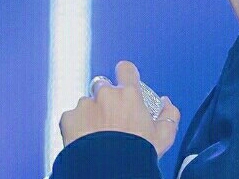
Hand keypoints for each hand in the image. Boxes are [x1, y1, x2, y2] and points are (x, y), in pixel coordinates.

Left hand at [59, 61, 180, 156]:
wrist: (109, 170)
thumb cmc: (137, 153)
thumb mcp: (163, 135)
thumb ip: (169, 114)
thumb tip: (167, 104)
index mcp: (129, 94)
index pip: (126, 69)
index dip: (125, 74)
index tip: (125, 81)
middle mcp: (106, 94)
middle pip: (103, 86)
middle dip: (106, 97)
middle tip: (112, 117)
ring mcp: (85, 105)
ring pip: (86, 102)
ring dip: (91, 113)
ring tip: (97, 134)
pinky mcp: (68, 118)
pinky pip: (71, 117)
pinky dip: (76, 125)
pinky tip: (84, 139)